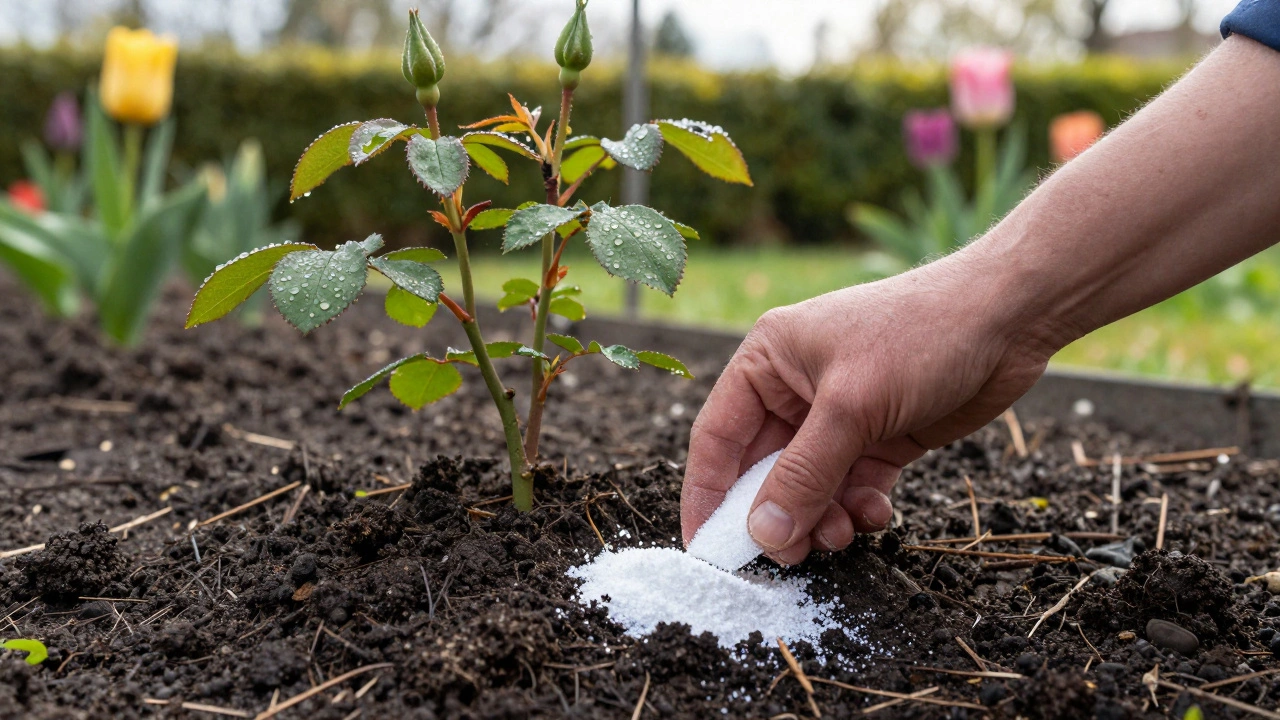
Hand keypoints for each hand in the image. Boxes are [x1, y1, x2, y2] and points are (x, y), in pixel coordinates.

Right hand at [681, 247, 1066, 564]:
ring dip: (821, 517)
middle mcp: (795, 389)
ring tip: (842, 533)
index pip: (718, 437)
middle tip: (790, 555)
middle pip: (762, 469)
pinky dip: (857, 508)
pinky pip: (850, 488)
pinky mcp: (879, 437)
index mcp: (768, 360)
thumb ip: (804, 475)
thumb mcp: (853, 406)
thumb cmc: (922, 334)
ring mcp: (839, 415)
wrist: (1010, 318)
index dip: (708, 494)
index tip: (705, 548)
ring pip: (808, 486)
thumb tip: (765, 534)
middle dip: (775, 515)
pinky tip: (876, 510)